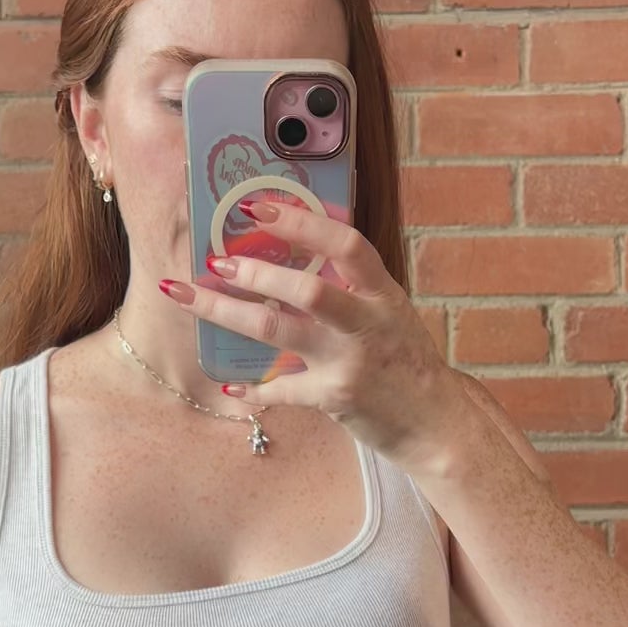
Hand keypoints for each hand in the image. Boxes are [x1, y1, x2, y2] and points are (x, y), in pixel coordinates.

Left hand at [158, 195, 468, 468]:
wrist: (433, 419)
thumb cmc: (403, 358)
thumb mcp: (387, 310)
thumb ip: (349, 284)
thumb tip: (290, 249)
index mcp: (382, 292)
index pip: (344, 243)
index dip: (300, 222)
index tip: (255, 207)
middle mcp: (367, 322)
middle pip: (307, 289)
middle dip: (256, 272)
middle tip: (217, 260)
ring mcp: (349, 361)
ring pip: (278, 330)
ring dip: (228, 312)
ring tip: (194, 296)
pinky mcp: (335, 398)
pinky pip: (282, 390)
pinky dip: (254, 388)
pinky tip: (229, 385)